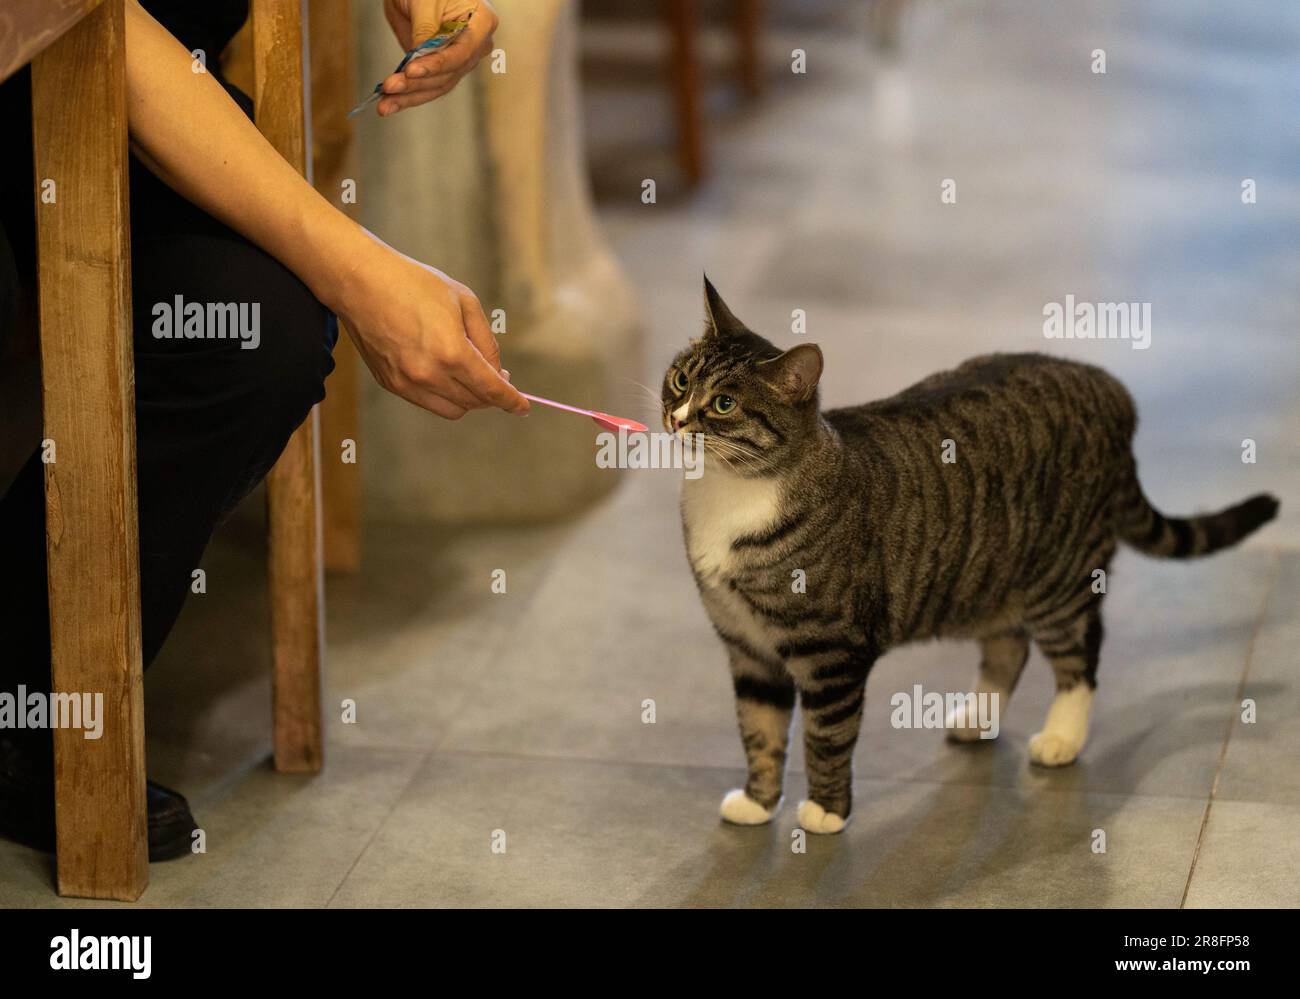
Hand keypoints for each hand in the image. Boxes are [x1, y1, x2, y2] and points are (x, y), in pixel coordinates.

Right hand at [331, 237, 527, 419]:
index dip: (511, 401)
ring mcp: (407, 382)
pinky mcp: (391, 383)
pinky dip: (444, 394)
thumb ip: (486, 342)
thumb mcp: (464, 301)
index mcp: (452, 352)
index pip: (491, 390)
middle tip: (498, 377)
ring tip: (470, 375)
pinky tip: (445, 372)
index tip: (523, 407)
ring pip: (452, 409)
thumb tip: (496, 372)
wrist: (360, 282)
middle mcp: (429, 374)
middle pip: (474, 402)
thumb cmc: (414, 284)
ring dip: (468, 398)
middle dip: (492, 394)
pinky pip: (428, 402)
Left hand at [378, 0, 498, 115]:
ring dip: (409, 97)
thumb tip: (417, 63)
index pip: (461, 51)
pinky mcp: (443, 69)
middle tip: (390, 87)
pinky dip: (408, 96)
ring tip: (385, 104)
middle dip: (416, 83)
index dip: (436, 64)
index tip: (410, 70)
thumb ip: (424, 30)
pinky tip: (389, 103)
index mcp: (482, 22)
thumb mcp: (424, 1)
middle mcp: (476, 46)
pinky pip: (428, 86)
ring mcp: (461, 60)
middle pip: (449, 74)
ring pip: (438, 86)